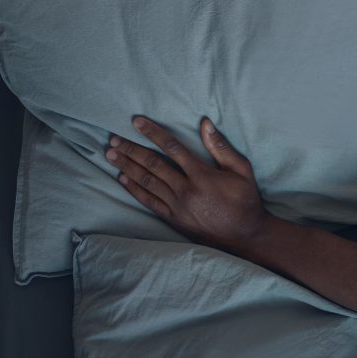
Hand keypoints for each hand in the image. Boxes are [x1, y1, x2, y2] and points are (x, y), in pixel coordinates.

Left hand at [104, 115, 266, 252]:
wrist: (245, 235)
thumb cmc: (245, 200)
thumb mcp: (241, 170)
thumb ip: (221, 147)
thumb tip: (205, 123)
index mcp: (202, 175)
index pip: (172, 148)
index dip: (153, 133)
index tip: (137, 122)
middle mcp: (186, 190)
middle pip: (152, 164)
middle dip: (131, 149)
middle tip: (113, 138)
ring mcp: (177, 206)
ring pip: (147, 182)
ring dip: (127, 166)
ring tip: (111, 154)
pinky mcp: (174, 219)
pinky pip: (149, 201)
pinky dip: (134, 189)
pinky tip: (123, 178)